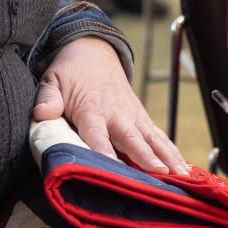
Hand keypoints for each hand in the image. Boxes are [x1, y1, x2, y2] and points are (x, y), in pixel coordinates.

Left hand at [33, 37, 186, 174]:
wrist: (93, 51)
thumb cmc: (70, 73)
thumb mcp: (52, 80)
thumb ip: (47, 98)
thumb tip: (41, 113)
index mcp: (91, 109)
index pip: (97, 134)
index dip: (104, 152)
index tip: (114, 169)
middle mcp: (115, 114)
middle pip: (131, 139)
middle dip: (146, 157)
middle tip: (160, 174)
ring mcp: (132, 115)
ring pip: (152, 139)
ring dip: (167, 157)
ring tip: (183, 176)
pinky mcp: (142, 117)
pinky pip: (159, 136)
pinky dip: (173, 152)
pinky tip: (186, 171)